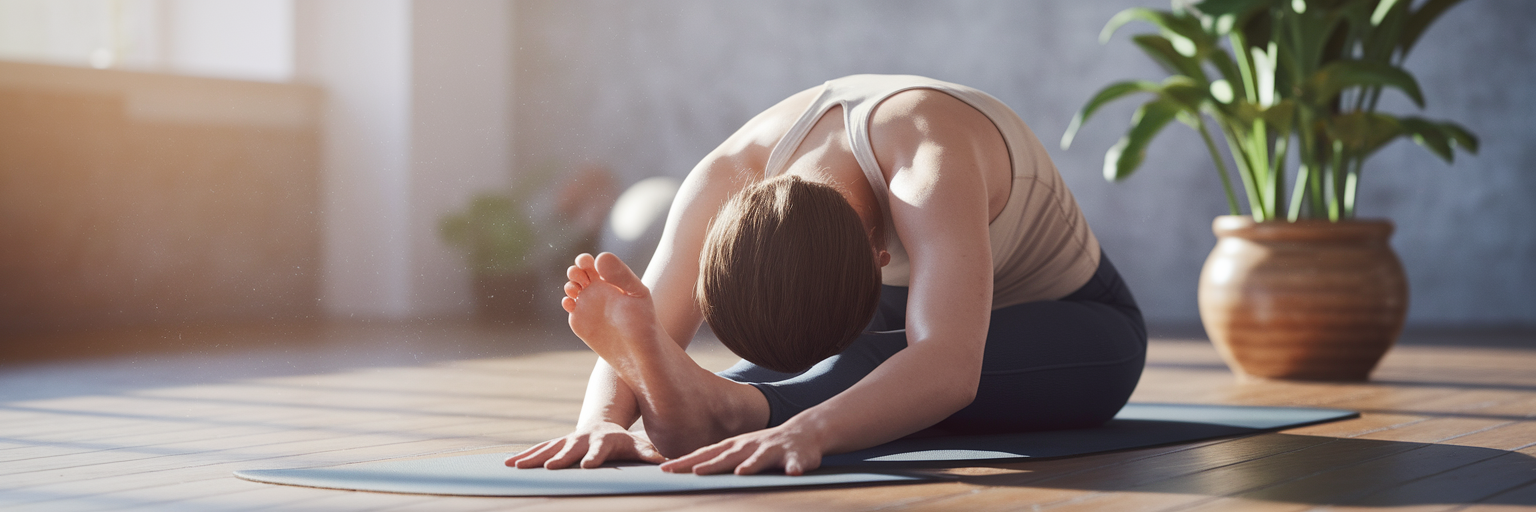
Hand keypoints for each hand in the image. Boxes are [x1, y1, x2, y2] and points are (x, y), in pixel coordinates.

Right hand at [504, 422, 664, 468]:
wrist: (602, 424)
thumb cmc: (622, 441)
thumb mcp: (637, 445)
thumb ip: (649, 453)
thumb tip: (664, 462)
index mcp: (603, 441)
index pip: (599, 451)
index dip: (594, 458)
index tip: (587, 466)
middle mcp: (582, 440)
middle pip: (570, 450)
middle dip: (560, 458)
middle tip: (550, 467)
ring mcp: (566, 440)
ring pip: (548, 448)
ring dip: (532, 457)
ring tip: (516, 467)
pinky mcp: (555, 444)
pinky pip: (538, 450)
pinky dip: (523, 456)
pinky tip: (508, 464)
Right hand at [561, 253, 663, 357]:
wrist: (637, 353)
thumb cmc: (642, 322)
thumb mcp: (636, 294)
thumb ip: (620, 274)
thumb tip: (599, 257)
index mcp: (612, 279)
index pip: (595, 263)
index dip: (586, 260)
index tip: (585, 263)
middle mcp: (598, 289)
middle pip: (579, 272)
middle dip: (574, 270)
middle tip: (578, 276)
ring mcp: (588, 304)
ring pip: (572, 287)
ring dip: (569, 285)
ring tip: (575, 290)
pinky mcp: (580, 320)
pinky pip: (568, 306)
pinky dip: (566, 302)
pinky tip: (571, 304)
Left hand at [659, 424, 823, 475]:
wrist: (804, 432)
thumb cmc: (765, 446)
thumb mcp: (739, 450)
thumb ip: (718, 458)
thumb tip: (688, 468)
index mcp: (734, 446)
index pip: (706, 454)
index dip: (687, 462)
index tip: (665, 470)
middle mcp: (750, 446)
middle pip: (728, 457)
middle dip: (712, 464)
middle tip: (695, 472)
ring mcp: (773, 450)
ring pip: (762, 458)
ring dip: (752, 464)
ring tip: (742, 472)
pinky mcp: (796, 457)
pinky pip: (795, 463)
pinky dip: (793, 467)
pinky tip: (792, 473)